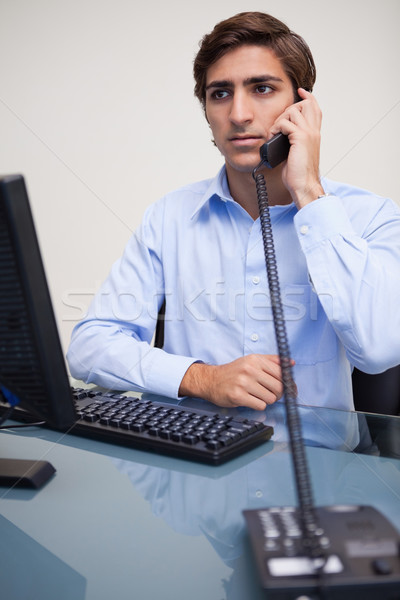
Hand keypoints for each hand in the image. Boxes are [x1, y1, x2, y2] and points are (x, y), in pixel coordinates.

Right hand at [179, 354, 289, 410]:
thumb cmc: (234, 372)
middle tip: (272, 394)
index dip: (288, 383)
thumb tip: (290, 363)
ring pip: (270, 398)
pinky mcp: (238, 396)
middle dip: (278, 394)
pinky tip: (251, 400)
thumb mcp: (252, 360)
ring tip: (259, 396)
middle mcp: (249, 369)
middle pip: (278, 387)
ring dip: (268, 400)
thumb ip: (272, 360)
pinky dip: (258, 405)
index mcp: (255, 360)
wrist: (211, 380)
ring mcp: (243, 383)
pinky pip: (260, 405)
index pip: (281, 373)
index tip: (290, 389)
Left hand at [269, 88, 323, 207]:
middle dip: (289, 108)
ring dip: (280, 119)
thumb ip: (292, 141)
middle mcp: (314, 131)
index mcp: (315, 134)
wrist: (304, 185)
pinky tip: (273, 137)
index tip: (300, 91)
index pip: (315, 108)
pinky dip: (276, 128)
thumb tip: (279, 136)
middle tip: (279, 123)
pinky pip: (286, 123)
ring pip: (293, 111)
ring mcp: (308, 133)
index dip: (308, 98)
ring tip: (274, 132)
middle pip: (306, 104)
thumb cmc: (299, 174)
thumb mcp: (296, 153)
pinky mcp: (301, 138)